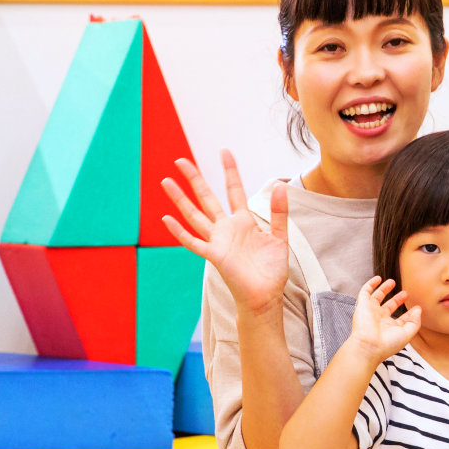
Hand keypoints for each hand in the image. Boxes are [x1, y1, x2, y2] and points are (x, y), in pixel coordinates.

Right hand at [160, 151, 288, 316]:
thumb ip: (279, 213)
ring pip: (194, 215)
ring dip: (180, 200)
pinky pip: (193, 242)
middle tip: (180, 160)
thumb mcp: (279, 237)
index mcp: (243, 222)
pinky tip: (166, 219)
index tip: (224, 151)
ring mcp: (217, 241)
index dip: (229, 171)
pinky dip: (179, 232)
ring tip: (166, 182)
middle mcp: (226, 228)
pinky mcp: (214, 256)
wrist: (265, 296)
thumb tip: (282, 186)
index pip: (234, 190)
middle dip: (194, 179)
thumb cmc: (271, 271)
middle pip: (206, 198)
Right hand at [342, 277, 419, 361]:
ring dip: (384, 289)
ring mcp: (371, 311)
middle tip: (405, 293)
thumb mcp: (407, 334)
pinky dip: (370, 284)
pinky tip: (378, 278)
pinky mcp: (362, 305)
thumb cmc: (388, 343)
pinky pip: (365, 292)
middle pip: (389, 307)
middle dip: (397, 300)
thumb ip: (415, 321)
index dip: (409, 314)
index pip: (400, 319)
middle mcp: (380, 319)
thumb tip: (418, 309)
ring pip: (377, 297)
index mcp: (390, 328)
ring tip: (392, 281)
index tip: (417, 307)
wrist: (369, 345)